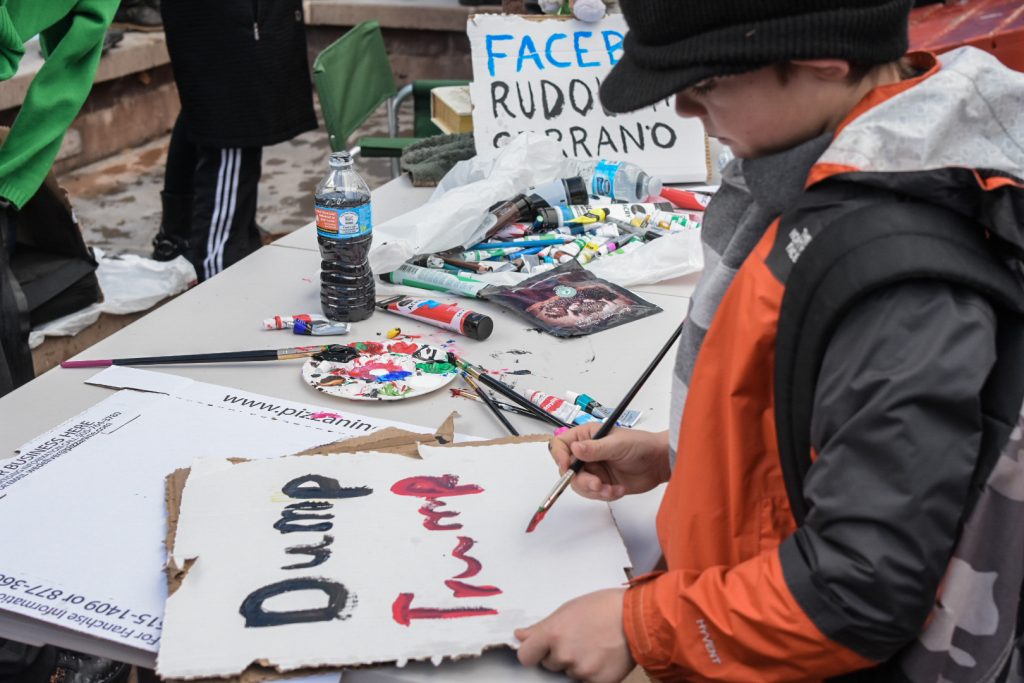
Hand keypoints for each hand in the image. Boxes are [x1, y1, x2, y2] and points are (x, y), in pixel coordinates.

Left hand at [515, 588, 633, 682]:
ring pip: (568, 672)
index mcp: (553, 634)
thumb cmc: (603, 607)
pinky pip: (585, 681)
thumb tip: (520, 635)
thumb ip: (541, 626)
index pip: (525, 656)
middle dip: (558, 654)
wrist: (638, 618)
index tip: (538, 649)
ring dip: (576, 663)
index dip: (531, 652)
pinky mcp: (598, 682)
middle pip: (549, 664)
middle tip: (577, 639)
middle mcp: (564, 655)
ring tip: (593, 645)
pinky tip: (601, 657)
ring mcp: (581, 671)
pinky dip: (591, 672)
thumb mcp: (568, 609)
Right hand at [549, 425, 669, 500]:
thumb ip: (595, 448)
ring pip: (579, 485)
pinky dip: (605, 495)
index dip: (559, 456)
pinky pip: (593, 494)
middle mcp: (586, 453)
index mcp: (586, 436)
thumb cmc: (641, 445)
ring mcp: (593, 469)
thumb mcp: (617, 444)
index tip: (567, 467)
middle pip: (567, 470)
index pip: (561, 444)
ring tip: (611, 489)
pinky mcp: (602, 483)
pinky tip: (619, 490)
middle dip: (582, 480)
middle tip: (597, 484)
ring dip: (594, 490)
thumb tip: (574, 448)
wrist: (659, 463)